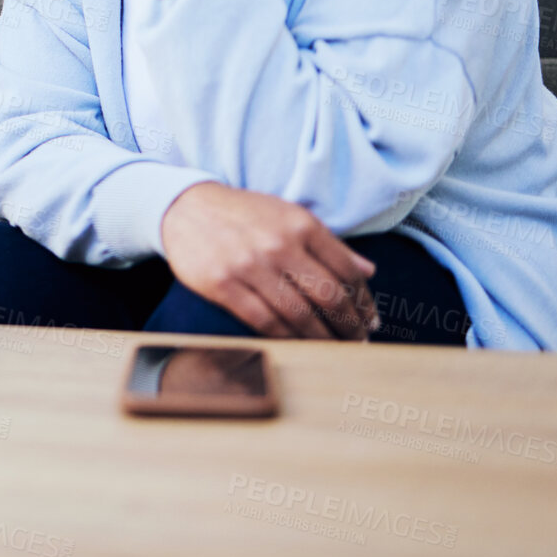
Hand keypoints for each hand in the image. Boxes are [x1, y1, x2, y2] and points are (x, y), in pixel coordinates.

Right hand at [160, 182, 377, 339]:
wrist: (186, 207)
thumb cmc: (244, 214)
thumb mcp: (289, 215)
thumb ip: (328, 244)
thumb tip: (369, 271)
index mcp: (300, 224)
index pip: (346, 269)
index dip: (364, 300)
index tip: (370, 318)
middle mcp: (278, 243)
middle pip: (328, 296)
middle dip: (349, 325)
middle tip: (358, 341)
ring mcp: (249, 266)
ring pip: (299, 314)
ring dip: (323, 338)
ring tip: (334, 348)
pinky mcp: (223, 285)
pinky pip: (265, 322)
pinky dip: (288, 338)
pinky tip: (300, 344)